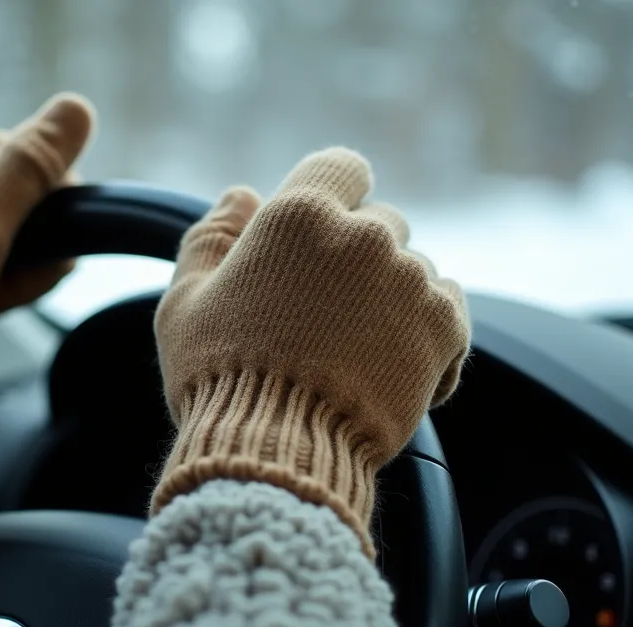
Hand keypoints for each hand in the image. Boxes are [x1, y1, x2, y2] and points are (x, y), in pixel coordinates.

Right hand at [150, 148, 469, 556]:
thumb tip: (242, 195)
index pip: (342, 169)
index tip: (323, 238)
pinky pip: (447, 310)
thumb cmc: (219, 379)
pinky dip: (426, 336)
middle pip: (380, 222)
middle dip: (359, 258)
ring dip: (392, 298)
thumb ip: (212, 237)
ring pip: (414, 269)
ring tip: (354, 353)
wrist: (277, 450)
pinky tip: (389, 371)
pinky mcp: (445, 327)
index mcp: (300, 214)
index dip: (334, 197)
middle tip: (326, 316)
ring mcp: (410, 279)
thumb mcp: (186, 303)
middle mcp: (364, 234)